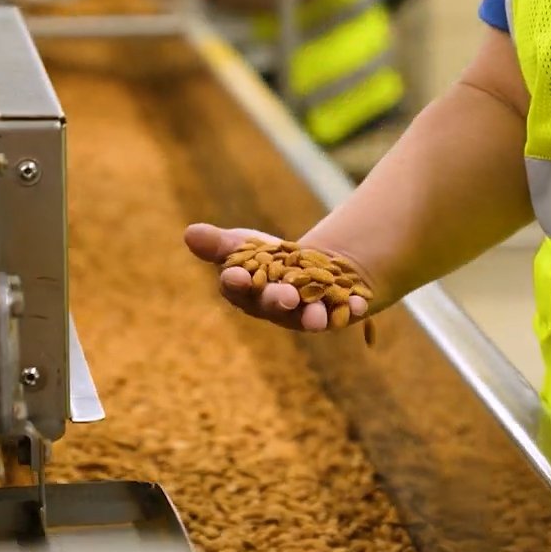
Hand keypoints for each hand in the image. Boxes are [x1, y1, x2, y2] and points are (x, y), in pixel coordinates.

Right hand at [184, 223, 375, 333]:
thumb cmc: (271, 261)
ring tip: (318, 317)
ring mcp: (306, 314)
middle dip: (278, 301)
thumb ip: (220, 245)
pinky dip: (353, 309)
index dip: (236, 284)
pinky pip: (345, 313)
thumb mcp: (246, 246)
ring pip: (308, 318)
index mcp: (249, 292)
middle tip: (287, 296)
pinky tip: (362, 304)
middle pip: (274, 306)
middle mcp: (276, 309)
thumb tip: (188, 232)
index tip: (236, 275)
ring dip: (313, 318)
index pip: (237, 289)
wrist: (315, 271)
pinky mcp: (336, 314)